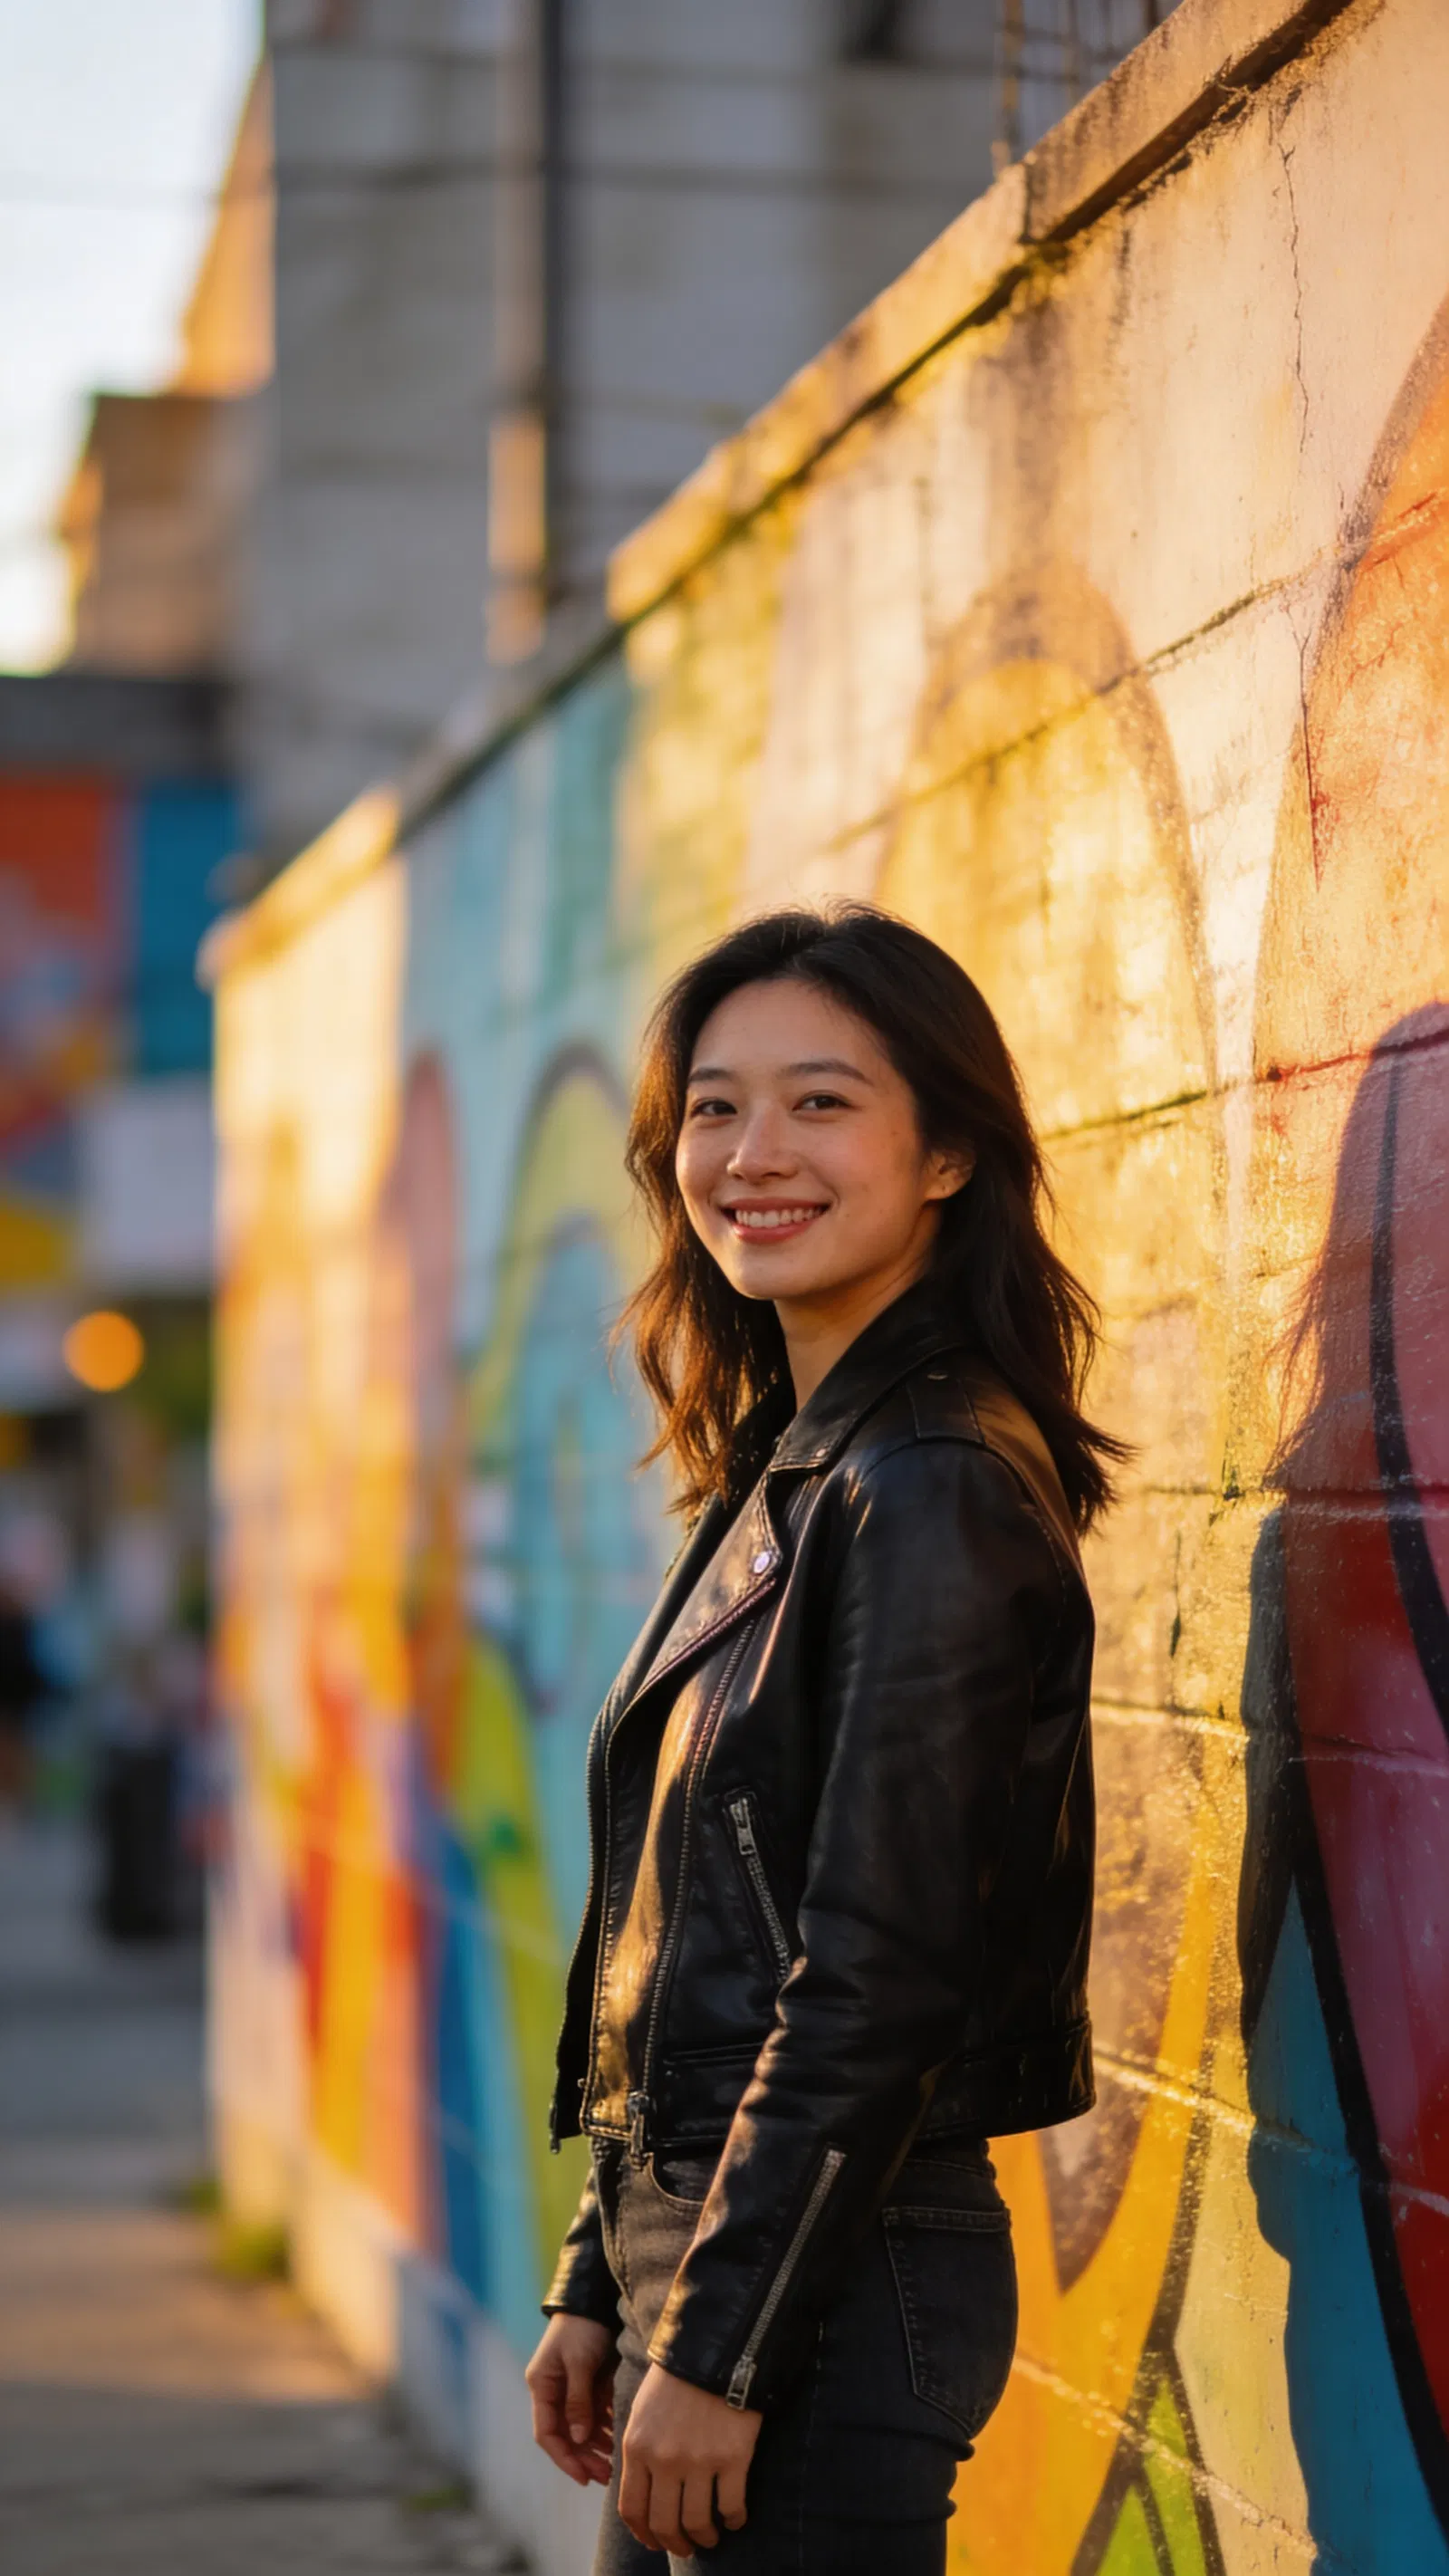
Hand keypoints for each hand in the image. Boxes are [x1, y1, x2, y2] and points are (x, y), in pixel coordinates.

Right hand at [525, 2312, 617, 2486]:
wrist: (595, 2297)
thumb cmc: (583, 2327)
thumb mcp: (579, 2363)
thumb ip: (578, 2400)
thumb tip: (578, 2438)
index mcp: (542, 2386)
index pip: (547, 2434)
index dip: (564, 2458)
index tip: (584, 2477)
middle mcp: (552, 2391)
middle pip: (565, 2436)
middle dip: (584, 2458)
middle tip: (606, 2476)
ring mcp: (569, 2389)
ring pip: (579, 2429)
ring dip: (595, 2447)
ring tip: (614, 2463)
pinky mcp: (586, 2384)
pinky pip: (592, 2415)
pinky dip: (603, 2429)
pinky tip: (617, 2439)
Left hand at [619, 2360, 760, 2554]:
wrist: (716, 2349)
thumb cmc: (677, 2379)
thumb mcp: (643, 2411)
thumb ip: (640, 2451)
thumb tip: (642, 2491)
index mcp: (637, 2447)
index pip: (631, 2509)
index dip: (643, 2534)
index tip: (654, 2542)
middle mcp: (664, 2460)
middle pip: (664, 2523)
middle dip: (675, 2543)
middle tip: (686, 2547)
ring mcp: (699, 2461)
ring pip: (696, 2522)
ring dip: (704, 2537)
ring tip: (711, 2536)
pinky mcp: (732, 2459)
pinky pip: (731, 2506)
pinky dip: (734, 2520)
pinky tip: (735, 2519)